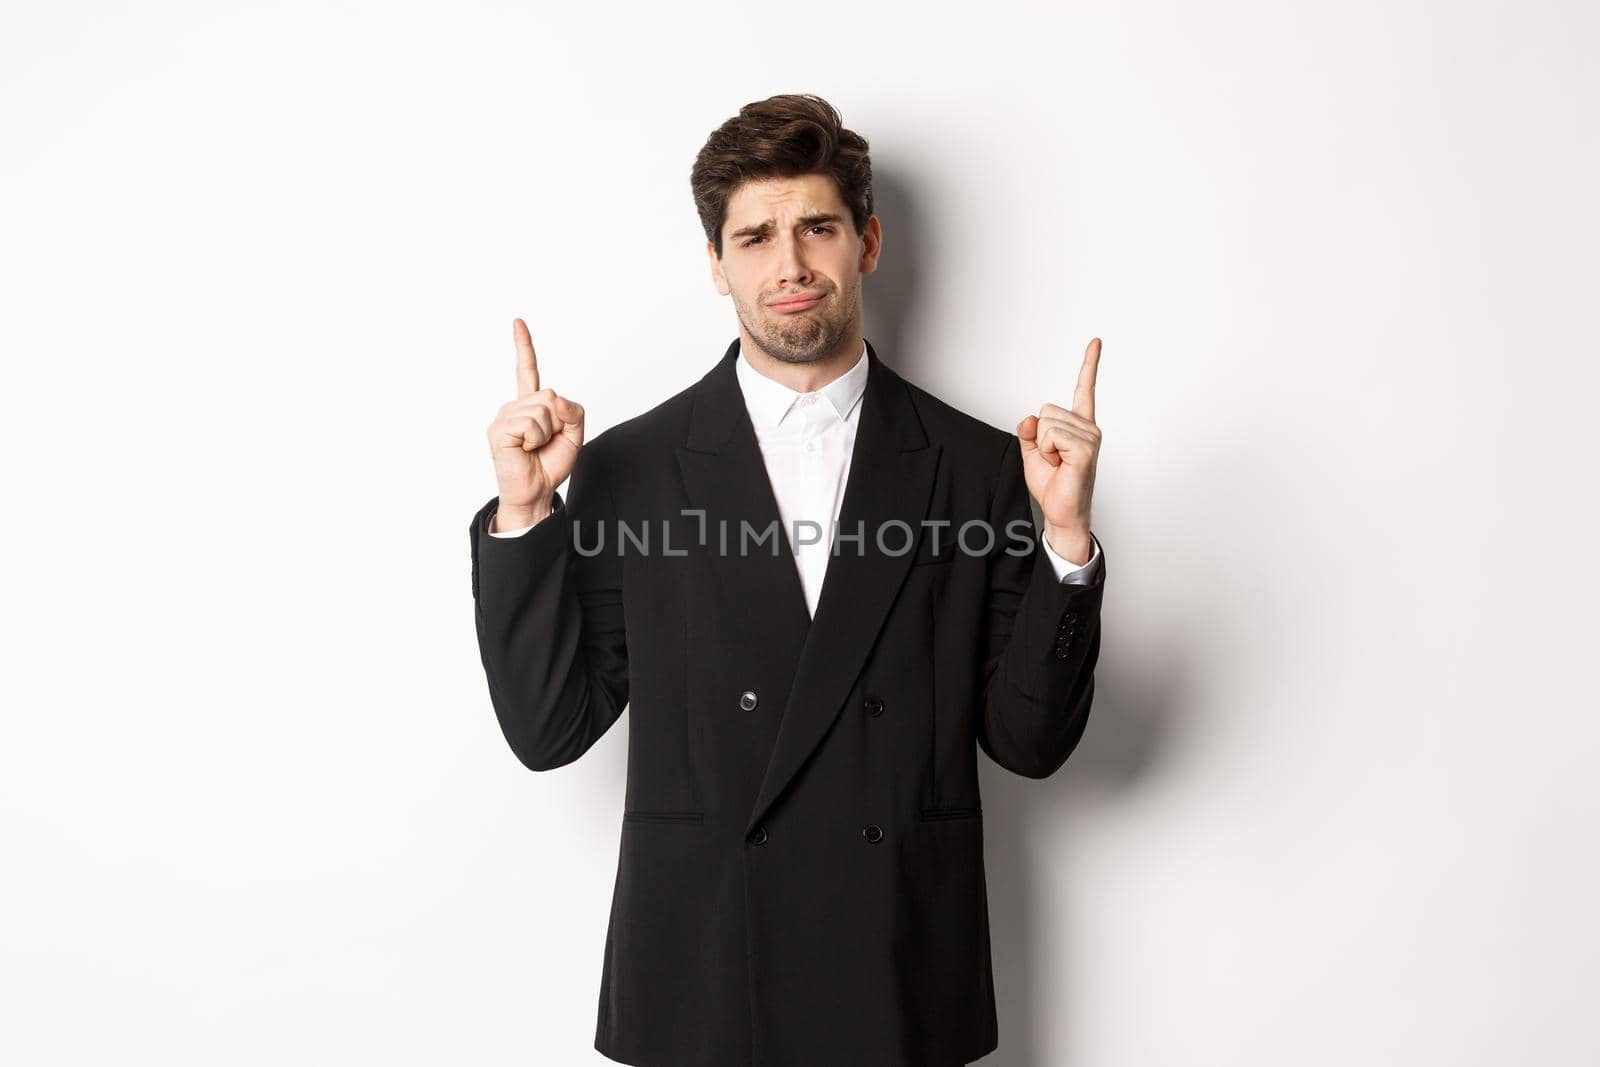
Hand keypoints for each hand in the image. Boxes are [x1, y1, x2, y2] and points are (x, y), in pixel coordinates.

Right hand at [485, 318, 584, 525]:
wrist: (536, 491)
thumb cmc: (549, 464)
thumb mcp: (574, 435)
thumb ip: (573, 411)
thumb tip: (554, 397)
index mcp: (530, 405)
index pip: (527, 370)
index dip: (523, 346)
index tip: (518, 322)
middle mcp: (514, 407)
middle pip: (549, 395)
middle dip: (558, 422)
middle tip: (546, 442)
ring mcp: (504, 417)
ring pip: (542, 410)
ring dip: (546, 433)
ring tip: (534, 448)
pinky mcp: (499, 430)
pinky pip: (530, 424)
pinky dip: (535, 439)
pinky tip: (524, 450)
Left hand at [1018, 337, 1101, 562]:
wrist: (1061, 513)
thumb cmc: (1053, 484)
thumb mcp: (1032, 453)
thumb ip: (1028, 431)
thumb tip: (1029, 418)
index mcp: (1079, 426)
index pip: (1083, 389)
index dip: (1089, 365)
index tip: (1096, 342)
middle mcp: (1089, 427)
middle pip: (1045, 410)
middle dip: (1038, 436)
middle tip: (1053, 459)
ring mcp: (1090, 437)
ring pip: (1045, 423)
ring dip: (1043, 447)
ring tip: (1058, 464)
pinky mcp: (1086, 448)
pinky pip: (1050, 436)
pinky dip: (1047, 452)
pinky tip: (1061, 466)